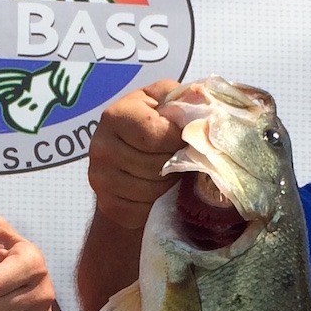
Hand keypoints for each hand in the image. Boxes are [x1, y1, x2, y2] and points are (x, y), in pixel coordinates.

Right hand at [87, 80, 183, 228]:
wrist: (126, 161)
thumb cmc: (152, 127)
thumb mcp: (165, 103)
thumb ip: (184, 100)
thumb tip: (209, 112)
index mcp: (115, 116)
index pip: (155, 135)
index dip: (177, 140)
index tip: (183, 139)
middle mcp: (101, 147)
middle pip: (156, 166)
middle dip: (175, 164)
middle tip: (177, 158)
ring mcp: (101, 179)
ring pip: (153, 190)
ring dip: (169, 184)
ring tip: (169, 173)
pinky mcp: (108, 205)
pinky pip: (144, 210)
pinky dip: (157, 203)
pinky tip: (157, 191)